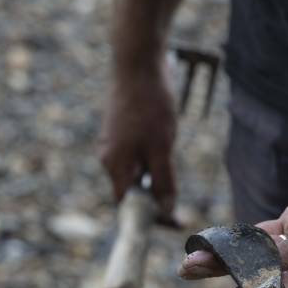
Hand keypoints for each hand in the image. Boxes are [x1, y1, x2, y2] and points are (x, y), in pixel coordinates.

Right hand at [98, 73, 176, 209]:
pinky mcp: (120, 131)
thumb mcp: (162, 148)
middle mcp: (109, 158)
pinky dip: (151, 161)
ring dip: (154, 179)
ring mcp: (113, 143)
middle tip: (178, 206)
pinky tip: (165, 148)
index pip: (128, 206)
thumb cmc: (149, 106)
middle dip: (153, 200)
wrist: (138, 65)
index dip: (150, 218)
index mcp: (116, 166)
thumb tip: (165, 210)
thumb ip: (163, 180)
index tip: (174, 222)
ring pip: (135, 173)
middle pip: (131, 191)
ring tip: (172, 173)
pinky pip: (136, 156)